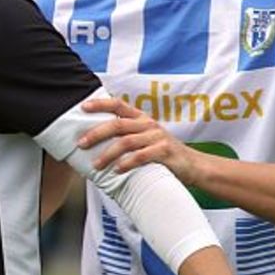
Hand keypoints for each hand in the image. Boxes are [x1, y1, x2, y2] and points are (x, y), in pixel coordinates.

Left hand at [77, 97, 200, 180]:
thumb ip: (125, 136)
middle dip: (96, 134)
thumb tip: (93, 142)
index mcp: (141, 118)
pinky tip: (117, 170)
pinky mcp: (165, 151)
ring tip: (96, 165)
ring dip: (108, 154)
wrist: (193, 165)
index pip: (118, 105)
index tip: (82, 107)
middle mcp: (148, 124)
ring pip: (126, 142)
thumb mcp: (145, 139)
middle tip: (81, 144)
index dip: (100, 104)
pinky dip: (127, 163)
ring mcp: (157, 136)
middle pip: (117, 124)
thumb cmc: (162, 154)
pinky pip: (142, 156)